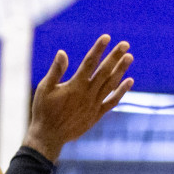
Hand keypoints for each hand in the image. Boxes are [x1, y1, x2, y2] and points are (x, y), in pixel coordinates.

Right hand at [20, 35, 133, 158]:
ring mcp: (94, 105)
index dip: (98, 49)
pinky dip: (121, 91)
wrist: (48, 136)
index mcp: (75, 85)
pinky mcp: (96, 115)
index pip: (89, 62)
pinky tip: (129, 81)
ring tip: (129, 57)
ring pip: (111, 84)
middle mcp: (87, 94)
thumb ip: (56, 71)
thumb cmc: (44, 111)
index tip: (106, 37)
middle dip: (115, 56)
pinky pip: (112, 101)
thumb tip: (62, 52)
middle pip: (104, 71)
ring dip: (121, 70)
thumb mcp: (45, 89)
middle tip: (125, 44)